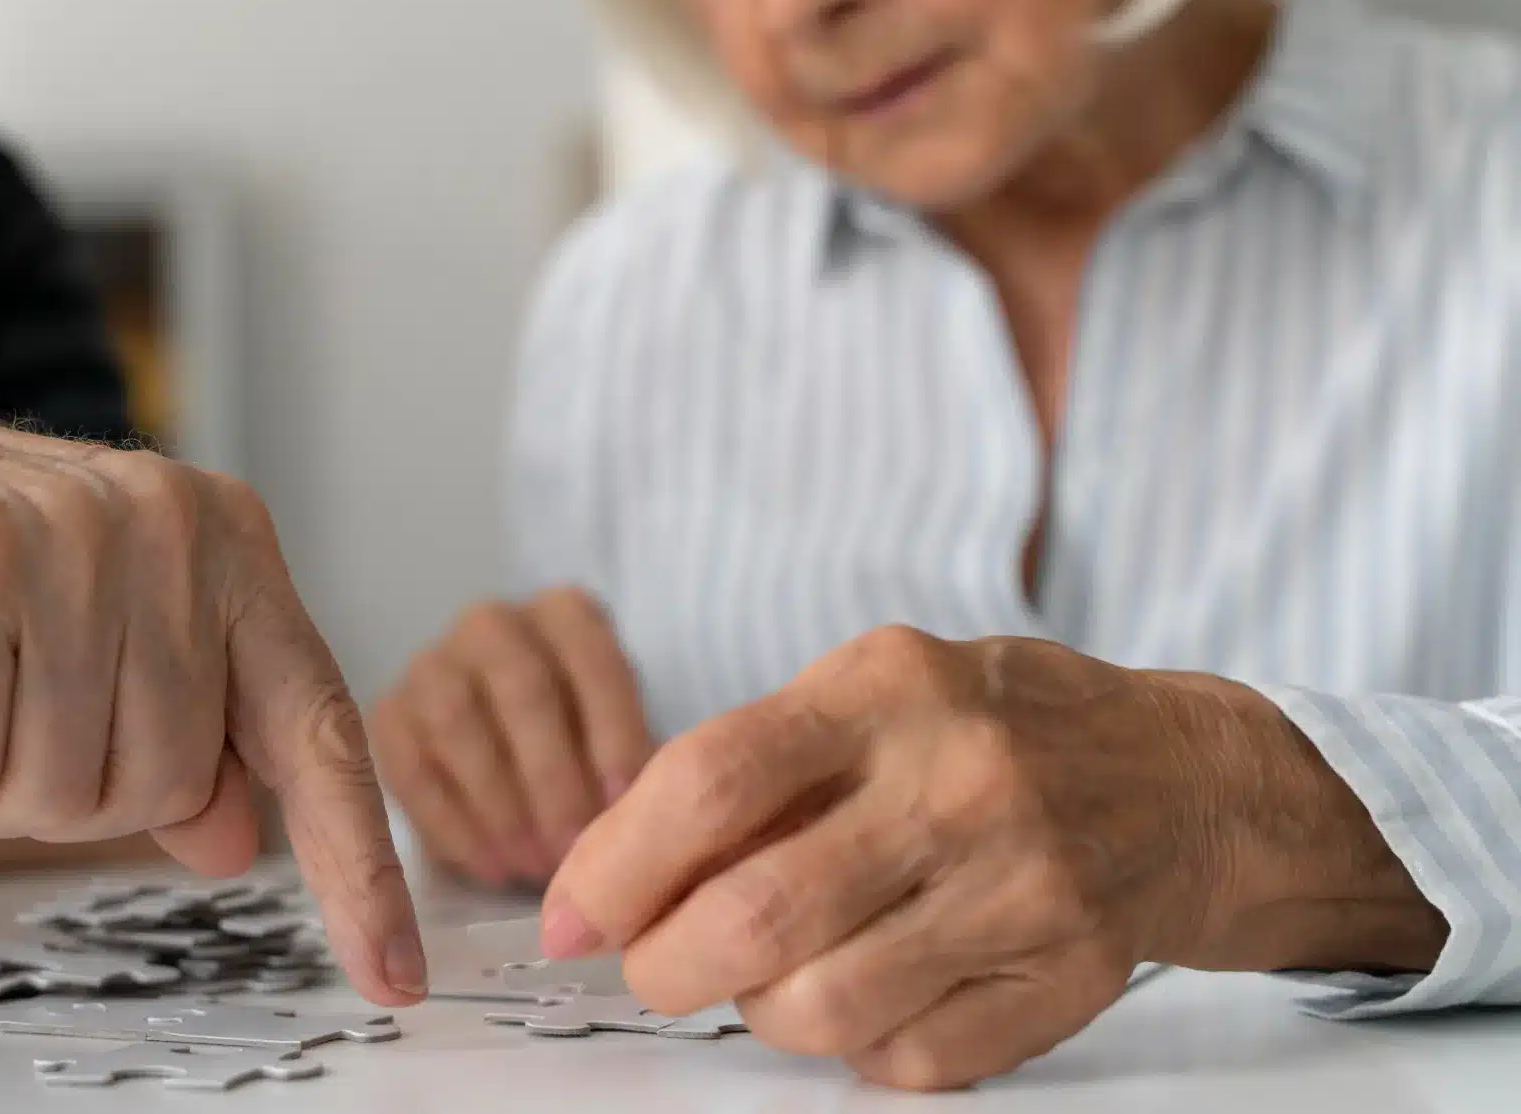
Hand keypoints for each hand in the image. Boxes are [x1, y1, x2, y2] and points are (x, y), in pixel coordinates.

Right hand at [0, 345, 423, 1003]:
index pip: (317, 726)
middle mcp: (167, 528)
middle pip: (162, 786)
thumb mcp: (84, 641)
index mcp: (223, 543)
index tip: (395, 976)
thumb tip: (239, 840)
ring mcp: (69, 536)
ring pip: (58, 789)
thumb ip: (173, 731)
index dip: (357, 866)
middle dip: (59, 794)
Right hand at [374, 588, 653, 886]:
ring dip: (500, 803)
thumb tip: (634, 821)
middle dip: (552, 777)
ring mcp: (433, 663)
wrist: (510, 754)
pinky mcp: (389, 714)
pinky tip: (491, 868)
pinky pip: (411, 767)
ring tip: (533, 866)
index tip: (624, 804)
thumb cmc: (585, 749)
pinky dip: (453, 825)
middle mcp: (493, 624)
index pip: (592, 658)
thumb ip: (629, 766)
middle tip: (572, 851)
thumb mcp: (619, 739)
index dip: (611, 731)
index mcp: (565, 614)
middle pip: (522, 687)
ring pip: (457, 721)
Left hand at [537, 627, 1431, 1089]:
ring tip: (764, 977)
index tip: (565, 919)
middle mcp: (962, 781)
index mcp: (889, 686)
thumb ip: (752, 768)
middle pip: (758, 915)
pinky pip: (907, 1061)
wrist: (1182, 779)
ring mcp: (1026, 886)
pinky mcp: (1069, 979)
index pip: (712, 779)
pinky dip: (852, 1047)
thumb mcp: (871, 693)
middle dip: (663, 965)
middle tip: (648, 969)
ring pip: (824, 1009)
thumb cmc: (985, 728)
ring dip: (756, 1012)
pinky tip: (863, 993)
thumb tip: (608, 877)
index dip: (613, 864)